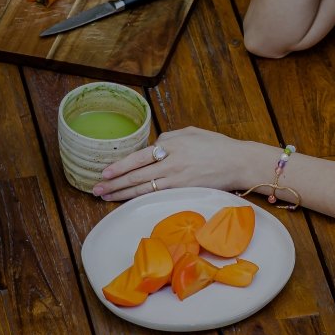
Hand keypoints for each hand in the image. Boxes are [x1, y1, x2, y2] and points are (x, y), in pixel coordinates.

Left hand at [92, 127, 254, 201]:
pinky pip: (156, 196)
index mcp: (172, 145)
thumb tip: (152, 147)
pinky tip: (129, 201)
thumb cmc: (216, 145)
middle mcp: (172, 163)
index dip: (120, 167)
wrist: (238, 162)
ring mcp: (177, 180)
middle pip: (137, 176)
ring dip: (122, 194)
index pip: (139, 157)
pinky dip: (140, 199)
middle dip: (114, 184)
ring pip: (143, 189)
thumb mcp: (191, 132)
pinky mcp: (183, 191)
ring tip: (106, 197)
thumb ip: (168, 138)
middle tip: (96, 190)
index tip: (104, 173)